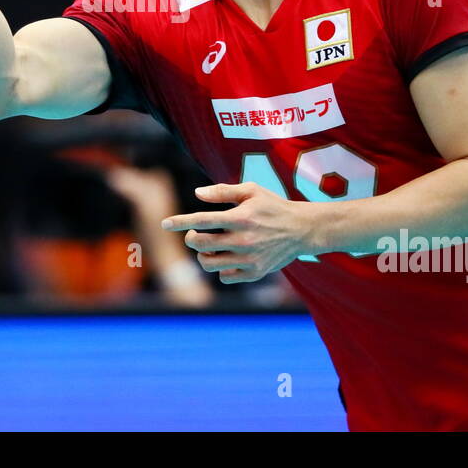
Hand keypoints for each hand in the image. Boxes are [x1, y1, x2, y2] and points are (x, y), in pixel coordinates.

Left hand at [161, 182, 318, 283]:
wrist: (302, 229)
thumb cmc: (272, 206)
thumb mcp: (251, 190)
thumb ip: (223, 191)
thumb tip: (197, 194)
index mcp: (241, 217)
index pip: (202, 220)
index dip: (180, 221)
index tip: (165, 223)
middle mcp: (244, 239)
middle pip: (201, 244)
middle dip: (190, 238)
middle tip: (193, 234)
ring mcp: (249, 258)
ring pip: (210, 263)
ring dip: (203, 255)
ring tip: (208, 247)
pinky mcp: (255, 273)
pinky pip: (225, 276)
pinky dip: (220, 269)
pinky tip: (226, 258)